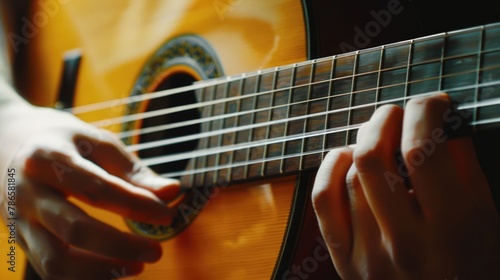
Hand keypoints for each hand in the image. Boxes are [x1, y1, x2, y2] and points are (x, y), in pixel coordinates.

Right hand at [0, 106, 179, 278]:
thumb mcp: (96, 141)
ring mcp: (18, 219)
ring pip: (56, 261)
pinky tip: (112, 270)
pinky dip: (83, 277)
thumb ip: (133, 170)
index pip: (97, 189)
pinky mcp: (19, 239)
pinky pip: (48, 269)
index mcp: (47, 158)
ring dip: (101, 271)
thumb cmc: (61, 140)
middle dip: (121, 245)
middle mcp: (27, 192)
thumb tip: (171, 192)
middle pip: (75, 230)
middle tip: (156, 250)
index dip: (136, 205)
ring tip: (137, 266)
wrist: (5, 141)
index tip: (166, 214)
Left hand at [312, 94, 499, 278]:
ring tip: (379, 140)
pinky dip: (330, 168)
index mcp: (452, 230)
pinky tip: (346, 158)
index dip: (424, 112)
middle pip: (373, 157)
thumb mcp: (486, 221)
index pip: (422, 152)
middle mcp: (405, 243)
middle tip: (397, 114)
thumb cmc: (473, 269)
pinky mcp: (345, 261)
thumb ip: (464, 167)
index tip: (431, 104)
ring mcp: (369, 255)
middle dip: (385, 120)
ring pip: (350, 176)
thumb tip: (441, 117)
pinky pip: (324, 201)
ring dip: (363, 144)